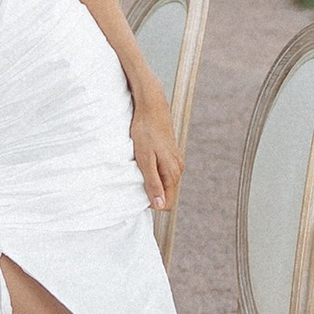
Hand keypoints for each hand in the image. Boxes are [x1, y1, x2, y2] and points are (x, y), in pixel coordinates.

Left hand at [130, 92, 182, 214]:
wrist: (151, 107)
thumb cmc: (146, 131)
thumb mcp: (145, 160)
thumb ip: (153, 183)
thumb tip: (159, 205)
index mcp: (173, 172)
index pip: (167, 202)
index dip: (152, 203)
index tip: (138, 194)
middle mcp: (178, 167)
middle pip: (166, 193)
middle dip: (151, 192)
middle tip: (135, 180)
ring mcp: (175, 160)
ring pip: (164, 181)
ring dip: (151, 181)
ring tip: (138, 169)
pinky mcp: (170, 153)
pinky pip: (163, 171)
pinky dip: (153, 171)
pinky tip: (143, 161)